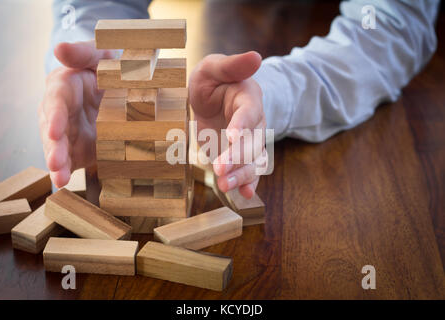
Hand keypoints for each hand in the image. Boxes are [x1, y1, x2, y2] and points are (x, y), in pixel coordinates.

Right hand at [38, 41, 113, 187]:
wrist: (122, 88)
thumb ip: (83, 53)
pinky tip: (62, 182)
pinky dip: (66, 171)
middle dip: (53, 147)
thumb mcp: (100, 55)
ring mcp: (68, 132)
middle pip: (52, 130)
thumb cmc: (108, 68)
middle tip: (56, 162)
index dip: (54, 116)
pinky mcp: (78, 148)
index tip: (53, 130)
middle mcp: (61, 112)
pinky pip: (70, 161)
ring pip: (58, 148)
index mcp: (64, 87)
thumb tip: (59, 48)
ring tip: (59, 176)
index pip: (56, 101)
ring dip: (57, 163)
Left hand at [189, 52, 265, 198]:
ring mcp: (250, 141)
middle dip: (237, 157)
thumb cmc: (212, 81)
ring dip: (241, 175)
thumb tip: (256, 56)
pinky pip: (250, 170)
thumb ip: (232, 65)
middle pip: (252, 142)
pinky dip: (248, 182)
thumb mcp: (214, 68)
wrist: (213, 99)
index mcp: (249, 98)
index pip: (249, 112)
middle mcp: (255, 122)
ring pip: (253, 161)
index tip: (232, 137)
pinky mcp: (241, 155)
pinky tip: (245, 195)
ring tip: (225, 186)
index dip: (242, 125)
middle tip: (220, 169)